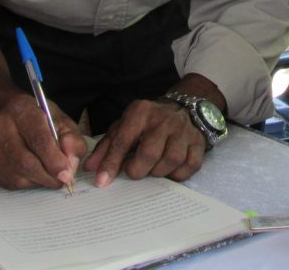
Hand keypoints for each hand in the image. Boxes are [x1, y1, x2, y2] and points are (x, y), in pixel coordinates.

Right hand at [0, 93, 86, 189]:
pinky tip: (33, 174)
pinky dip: (26, 183)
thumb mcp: (62, 121)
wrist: (8, 113)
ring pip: (16, 175)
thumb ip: (71, 141)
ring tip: (49, 175)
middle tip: (62, 180)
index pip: (38, 139)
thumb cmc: (39, 118)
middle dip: (47, 176)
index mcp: (21, 109)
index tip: (66, 174)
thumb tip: (70, 164)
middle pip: (24, 161)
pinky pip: (7, 181)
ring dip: (38, 181)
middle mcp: (0, 124)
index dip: (54, 160)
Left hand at [82, 98, 205, 186]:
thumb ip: (107, 146)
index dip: (111, 163)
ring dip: (159, 172)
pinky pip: (191, 165)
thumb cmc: (148, 122)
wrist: (183, 107)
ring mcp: (184, 130)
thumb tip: (90, 168)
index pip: (123, 140)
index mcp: (140, 112)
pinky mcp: (199, 141)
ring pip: (172, 160)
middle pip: (149, 152)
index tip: (102, 182)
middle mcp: (163, 119)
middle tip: (134, 172)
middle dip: (138, 170)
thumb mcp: (124, 125)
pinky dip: (179, 174)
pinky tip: (170, 171)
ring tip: (153, 169)